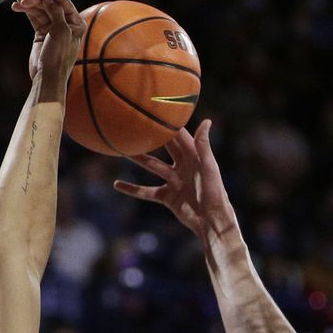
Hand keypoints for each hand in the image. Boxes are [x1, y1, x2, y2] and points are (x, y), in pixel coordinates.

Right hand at [11, 0, 85, 97]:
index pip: (63, 2)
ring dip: (29, 5)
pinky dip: (26, 11)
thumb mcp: (61, 32)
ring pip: (40, 10)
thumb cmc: (58, 57)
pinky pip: (34, 17)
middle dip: (37, 0)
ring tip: (18, 3)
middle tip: (25, 0)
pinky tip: (18, 6)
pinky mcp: (42, 33)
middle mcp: (66, 24)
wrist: (47, 77)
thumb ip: (56, 13)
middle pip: (50, 4)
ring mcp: (53, 28)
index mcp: (77, 23)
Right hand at [115, 120, 235, 239]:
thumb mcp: (209, 168)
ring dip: (138, 159)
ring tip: (121, 150)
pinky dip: (133, 189)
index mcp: (194, 157)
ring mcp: (173, 181)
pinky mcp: (167, 196)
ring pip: (152, 166)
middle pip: (163, 148)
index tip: (153, 110)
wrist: (211, 222)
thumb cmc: (215, 194)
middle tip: (134, 125)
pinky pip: (147, 191)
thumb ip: (204, 146)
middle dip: (150, 137)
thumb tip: (207, 121)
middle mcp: (182, 166)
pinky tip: (117, 184)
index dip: (167, 124)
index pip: (178, 136)